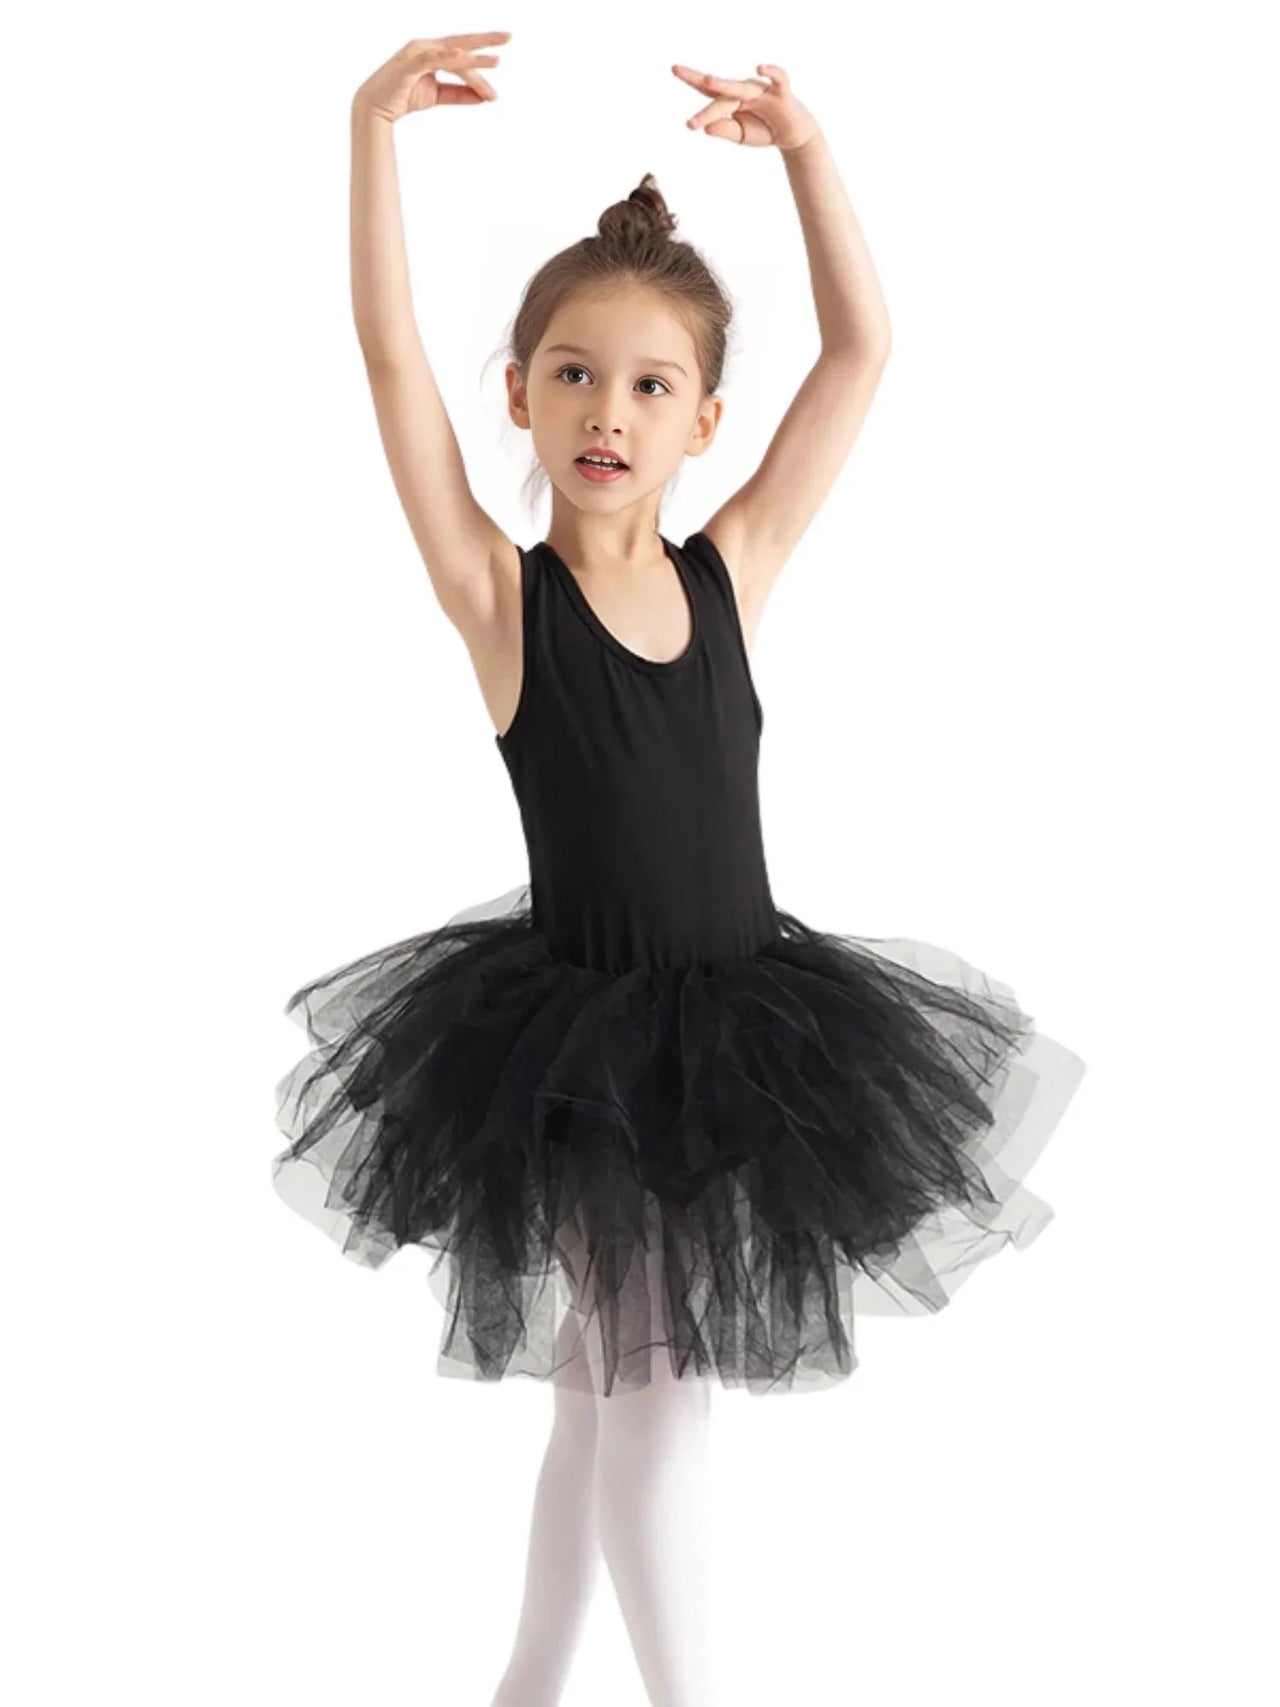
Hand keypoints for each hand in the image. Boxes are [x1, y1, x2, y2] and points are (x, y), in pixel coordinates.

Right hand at [354, 32, 510, 122]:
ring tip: (496, 61)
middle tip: (508, 37)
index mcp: (433, 52)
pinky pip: (432, 58)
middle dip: (485, 40)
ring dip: (474, 59)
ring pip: (452, 53)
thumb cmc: (403, 97)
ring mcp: (418, 52)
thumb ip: (458, 94)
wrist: (377, 108)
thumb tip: (483, 97)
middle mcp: (427, 47)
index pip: (463, 55)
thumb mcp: (437, 95)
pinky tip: (462, 55)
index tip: (497, 77)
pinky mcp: (410, 62)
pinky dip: (447, 56)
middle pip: (461, 42)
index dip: (481, 63)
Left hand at [671, 61, 818, 152]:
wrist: (792, 135)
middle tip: (675, 70)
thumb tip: (706, 127)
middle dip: (697, 80)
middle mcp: (742, 91)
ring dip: (722, 84)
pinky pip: (777, 78)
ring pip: (739, 88)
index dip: (698, 110)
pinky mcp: (780, 92)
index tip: (689, 125)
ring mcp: (760, 90)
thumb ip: (724, 129)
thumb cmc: (764, 130)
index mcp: (730, 100)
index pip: (709, 100)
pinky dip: (770, 71)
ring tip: (707, 81)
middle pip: (718, 89)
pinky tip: (759, 68)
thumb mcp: (741, 135)